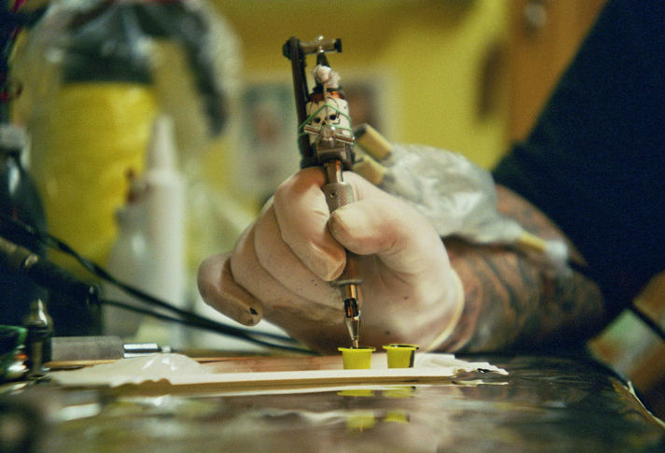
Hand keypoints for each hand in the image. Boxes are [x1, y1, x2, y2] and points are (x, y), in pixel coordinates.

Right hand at [197, 167, 461, 352]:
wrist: (402, 315)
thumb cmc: (410, 272)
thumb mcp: (417, 248)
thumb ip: (390, 226)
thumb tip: (343, 223)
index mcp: (329, 190)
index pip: (292, 198)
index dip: (308, 236)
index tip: (338, 268)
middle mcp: (292, 213)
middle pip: (266, 240)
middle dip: (308, 278)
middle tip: (347, 292)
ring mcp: (269, 246)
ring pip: (247, 267)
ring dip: (289, 297)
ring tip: (329, 303)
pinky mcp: (254, 281)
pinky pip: (216, 278)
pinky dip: (226, 297)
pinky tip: (254, 315)